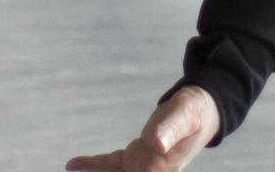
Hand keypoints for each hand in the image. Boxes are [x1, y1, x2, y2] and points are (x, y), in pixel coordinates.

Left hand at [66, 86, 218, 171]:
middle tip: (73, 166)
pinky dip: (91, 164)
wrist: (202, 110)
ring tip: (72, 166)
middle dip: (103, 171)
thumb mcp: (185, 113)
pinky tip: (72, 164)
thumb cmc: (195, 110)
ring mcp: (141, 167)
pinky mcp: (135, 158)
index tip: (121, 167)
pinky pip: (109, 165)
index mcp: (162, 170)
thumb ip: (172, 128)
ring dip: (95, 170)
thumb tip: (156, 144)